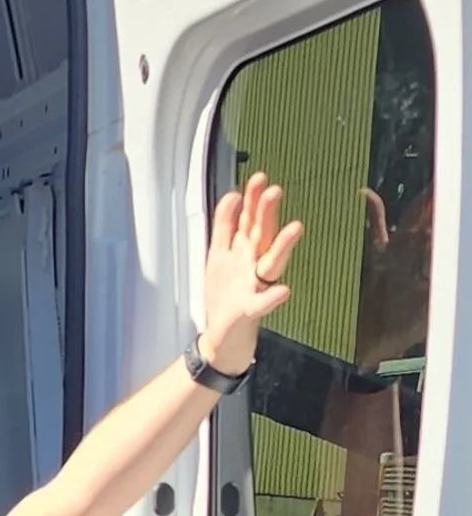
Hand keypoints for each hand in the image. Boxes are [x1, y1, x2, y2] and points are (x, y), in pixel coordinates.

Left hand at [199, 173, 302, 377]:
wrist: (222, 338)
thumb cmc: (225, 294)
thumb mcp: (220, 254)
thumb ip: (226, 224)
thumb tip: (234, 194)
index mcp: (244, 251)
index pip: (249, 220)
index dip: (252, 200)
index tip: (257, 177)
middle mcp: (254, 265)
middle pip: (261, 235)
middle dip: (266, 213)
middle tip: (274, 190)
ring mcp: (256, 286)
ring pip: (271, 263)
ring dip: (282, 246)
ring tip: (295, 228)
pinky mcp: (251, 311)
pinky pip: (263, 303)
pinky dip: (272, 297)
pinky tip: (283, 291)